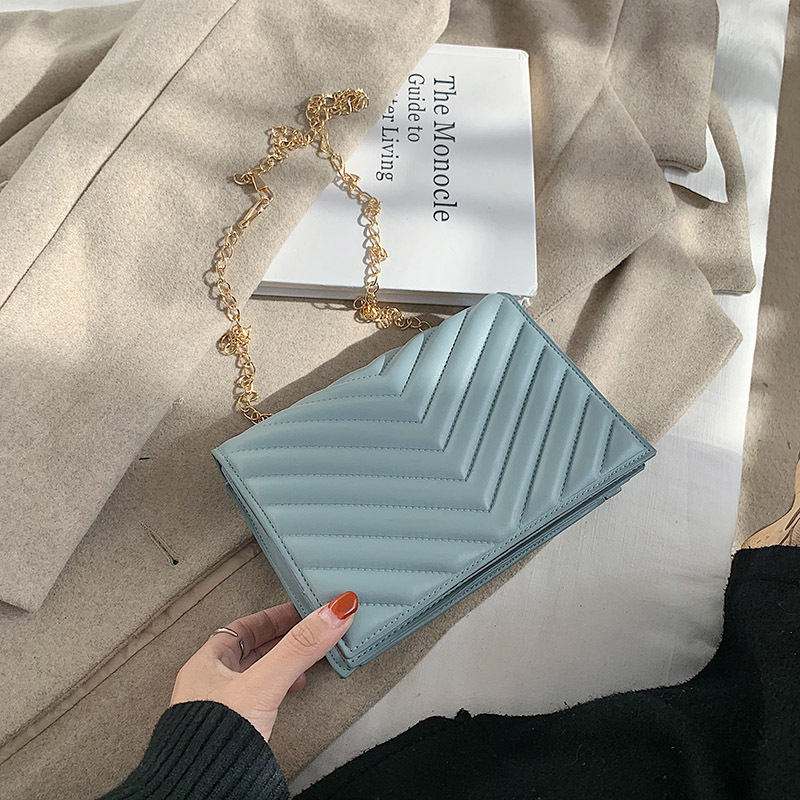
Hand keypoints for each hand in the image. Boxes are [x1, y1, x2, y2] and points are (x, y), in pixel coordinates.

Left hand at [170, 591, 357, 741]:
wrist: (202, 792)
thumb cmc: (214, 740)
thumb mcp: (264, 683)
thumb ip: (299, 647)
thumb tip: (331, 614)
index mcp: (207, 663)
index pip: (244, 627)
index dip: (273, 616)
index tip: (299, 611)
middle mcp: (210, 683)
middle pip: (252, 649)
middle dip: (283, 640)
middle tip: (309, 632)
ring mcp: (220, 707)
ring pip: (256, 674)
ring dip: (282, 665)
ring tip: (306, 662)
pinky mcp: (233, 729)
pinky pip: (260, 697)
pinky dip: (279, 688)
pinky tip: (290, 693)